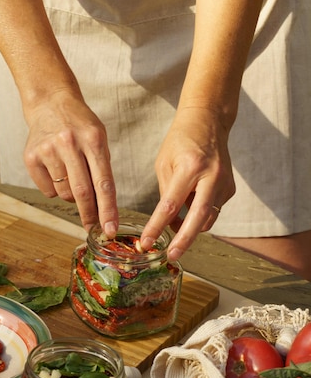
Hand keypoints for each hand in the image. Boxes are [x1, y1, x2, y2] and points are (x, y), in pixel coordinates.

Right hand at [23, 87, 117, 236]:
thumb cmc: (80, 126)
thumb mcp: (99, 139)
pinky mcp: (31, 157)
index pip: (103, 182)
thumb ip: (102, 170)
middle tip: (94, 228)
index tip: (110, 230)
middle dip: (90, 215)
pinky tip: (56, 171)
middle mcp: (69, 143)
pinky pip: (47, 190)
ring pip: (64, 193)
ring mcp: (48, 149)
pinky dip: (55, 189)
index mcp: (93, 139)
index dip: (108, 210)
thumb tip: (103, 210)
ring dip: (72, 196)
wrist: (50, 103)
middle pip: (82, 192)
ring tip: (71, 176)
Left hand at [140, 106, 235, 260]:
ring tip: (174, 227)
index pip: (171, 205)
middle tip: (171, 256)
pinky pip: (212, 210)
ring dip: (190, 227)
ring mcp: (225, 183)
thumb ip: (166, 194)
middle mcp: (212, 176)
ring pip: (207, 218)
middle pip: (199, 218)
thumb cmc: (180, 141)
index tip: (146, 242)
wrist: (209, 121)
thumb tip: (165, 223)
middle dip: (184, 240)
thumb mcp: (164, 164)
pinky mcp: (230, 189)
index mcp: (191, 167)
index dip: (157, 227)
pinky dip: (198, 215)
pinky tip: (189, 206)